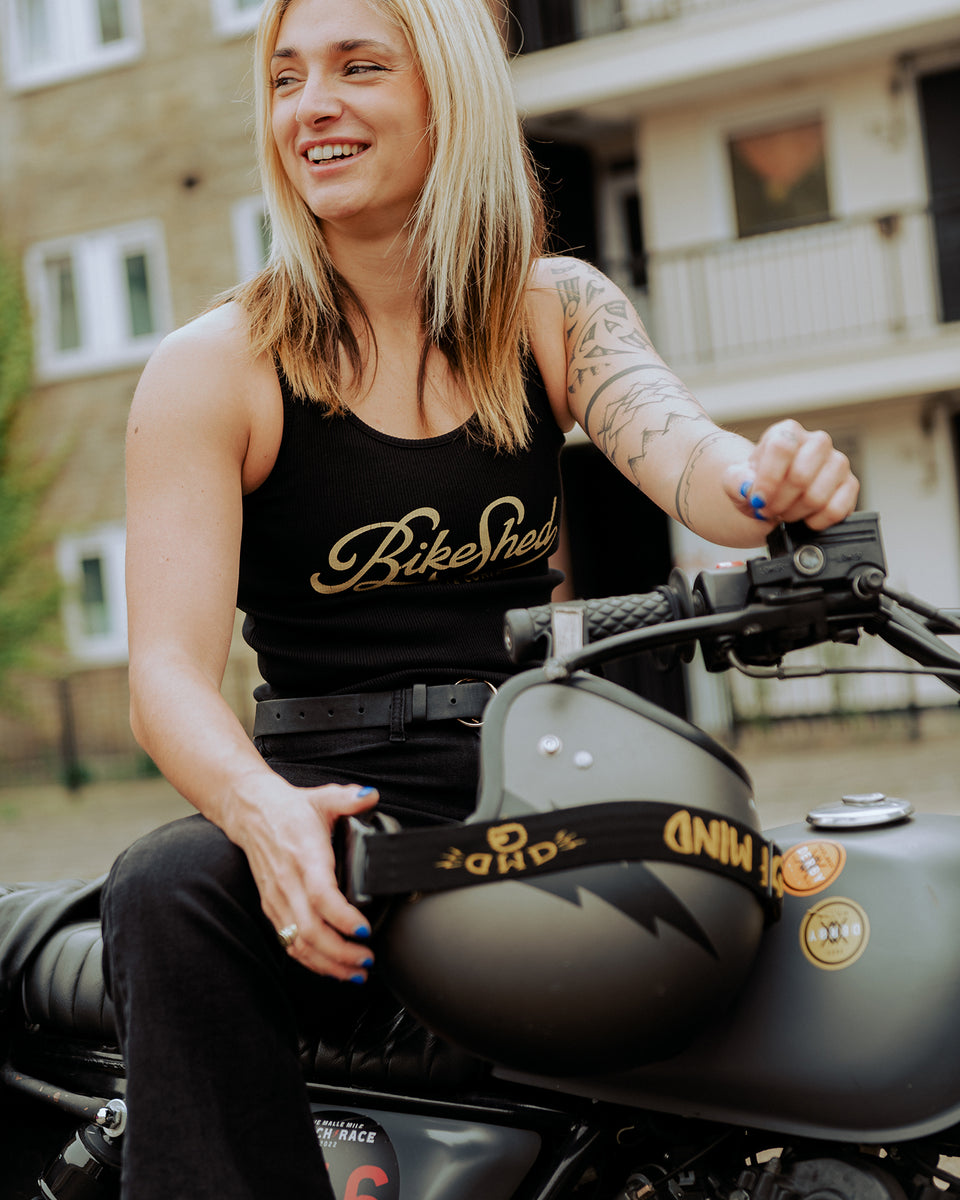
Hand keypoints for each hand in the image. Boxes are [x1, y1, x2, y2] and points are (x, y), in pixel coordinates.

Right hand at [227, 774, 379, 980]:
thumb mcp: (322, 797)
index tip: (364, 929)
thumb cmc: (289, 810)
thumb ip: (349, 798)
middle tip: (367, 960)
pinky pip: (290, 942)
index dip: (342, 917)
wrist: (251, 814)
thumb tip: (370, 795)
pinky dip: (310, 960)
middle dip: (340, 952)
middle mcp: (288, 883)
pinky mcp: (273, 908)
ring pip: (298, 943)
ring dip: (327, 964)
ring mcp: (278, 899)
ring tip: (355, 972)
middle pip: (310, 930)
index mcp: (304, 857)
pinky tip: (331, 967)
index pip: (321, 895)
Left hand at [723, 419, 858, 530]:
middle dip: (779, 501)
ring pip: (816, 496)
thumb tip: (748, 487)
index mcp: (788, 432)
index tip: (757, 499)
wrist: (771, 496)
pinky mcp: (850, 486)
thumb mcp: (736, 481)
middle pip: (800, 476)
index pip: (782, 447)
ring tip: (784, 512)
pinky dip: (815, 522)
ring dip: (794, 513)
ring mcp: (838, 463)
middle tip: (768, 509)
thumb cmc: (756, 483)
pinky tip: (804, 518)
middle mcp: (817, 442)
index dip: (768, 479)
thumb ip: (736, 481)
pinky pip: (836, 510)